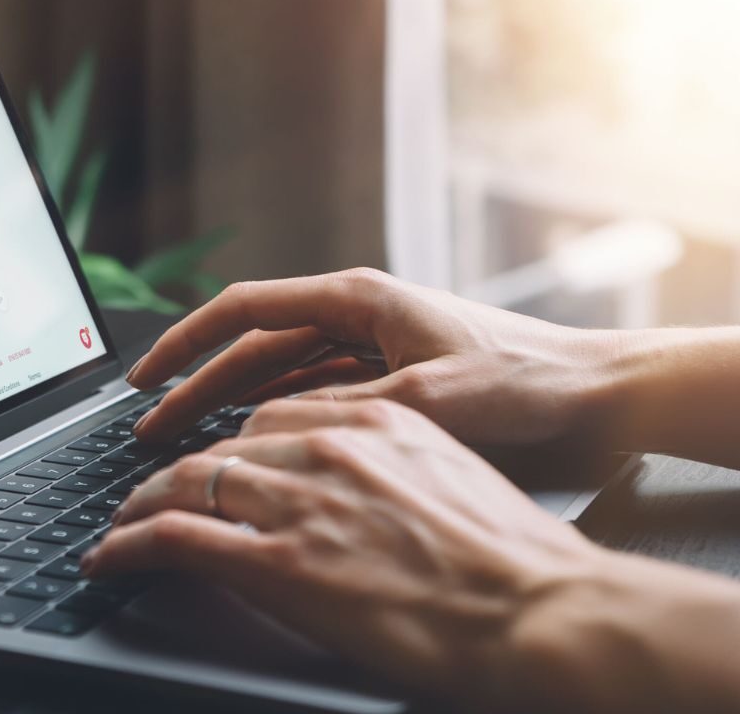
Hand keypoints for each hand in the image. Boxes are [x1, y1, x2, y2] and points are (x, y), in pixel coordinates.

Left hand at [84, 398, 608, 705]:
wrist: (541, 611)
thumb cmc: (513, 559)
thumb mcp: (450, 481)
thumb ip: (388, 468)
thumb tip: (352, 489)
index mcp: (373, 420)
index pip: (270, 413)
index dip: (230, 444)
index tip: (212, 462)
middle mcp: (328, 445)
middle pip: (223, 446)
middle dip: (179, 470)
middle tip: (149, 492)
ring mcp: (301, 499)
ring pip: (187, 481)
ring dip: (141, 504)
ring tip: (121, 526)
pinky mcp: (279, 560)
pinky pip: (177, 536)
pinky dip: (131, 543)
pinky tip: (111, 555)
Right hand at [128, 268, 623, 450]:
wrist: (596, 392)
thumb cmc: (527, 378)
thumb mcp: (431, 398)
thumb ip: (349, 409)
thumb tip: (271, 431)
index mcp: (358, 298)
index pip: (246, 311)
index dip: (186, 342)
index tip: (146, 376)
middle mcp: (358, 316)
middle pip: (254, 348)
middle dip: (199, 384)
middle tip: (152, 423)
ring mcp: (372, 347)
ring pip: (279, 375)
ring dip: (232, 404)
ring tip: (188, 438)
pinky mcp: (389, 378)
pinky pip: (313, 395)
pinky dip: (277, 417)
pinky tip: (252, 444)